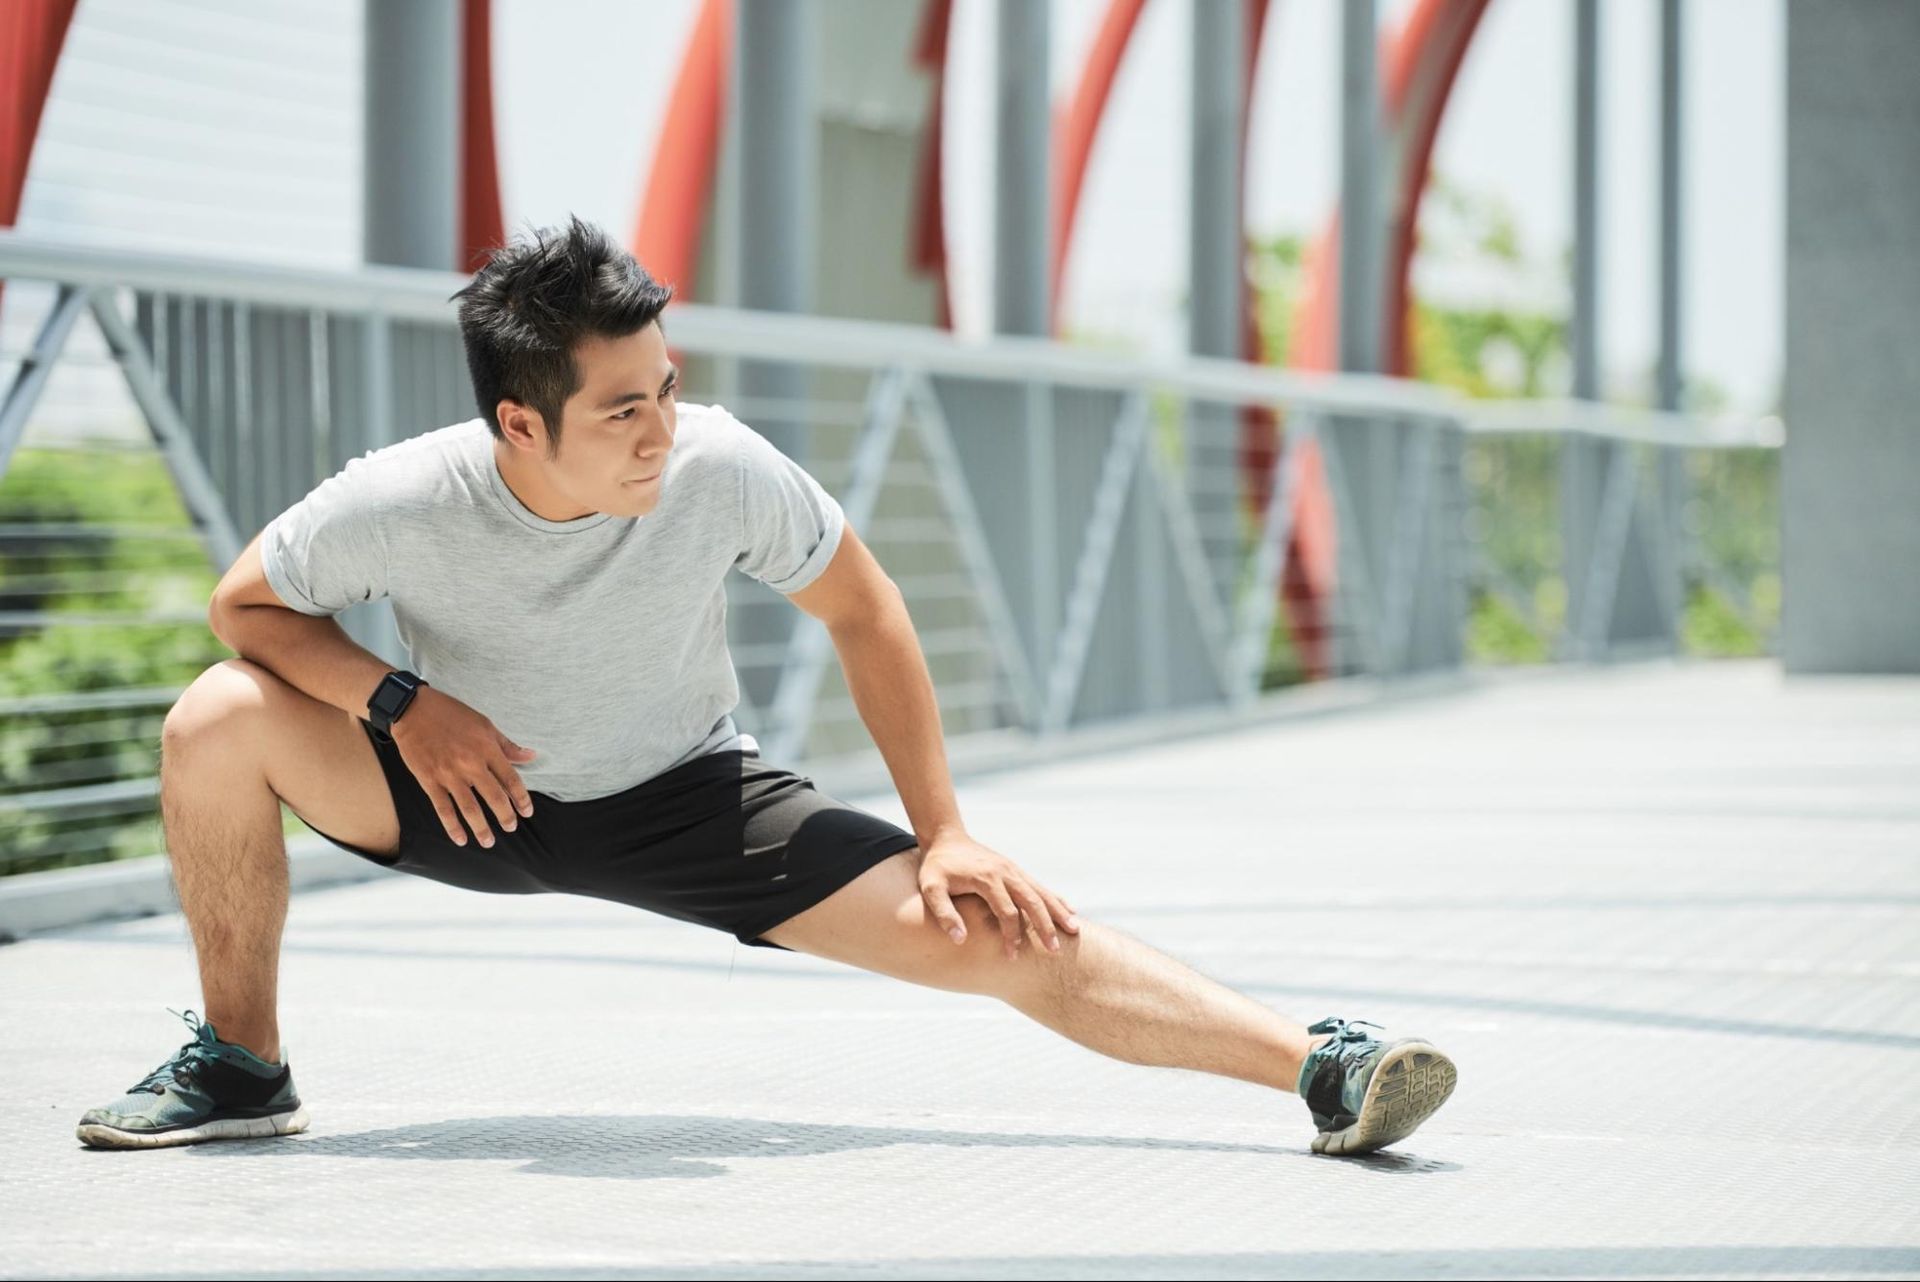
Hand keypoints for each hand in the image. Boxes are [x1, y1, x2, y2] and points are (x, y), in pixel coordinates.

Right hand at [387, 686, 536, 848]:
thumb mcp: (484, 724)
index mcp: (487, 748)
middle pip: (494, 797)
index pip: (511, 779)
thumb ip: (507, 745)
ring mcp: (449, 774)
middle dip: (505, 816)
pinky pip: (443, 809)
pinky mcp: (429, 780)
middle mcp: (470, 764)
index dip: (521, 798)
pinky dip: (452, 826)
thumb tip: (531, 756)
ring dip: (481, 828)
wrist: (412, 709)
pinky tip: (460, 839)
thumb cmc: (451, 714)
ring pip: (470, 808)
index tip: (527, 812)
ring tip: (489, 842)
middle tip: (511, 828)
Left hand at [917, 833, 1079, 960]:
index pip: (1006, 912)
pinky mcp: (1015, 870)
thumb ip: (944, 913)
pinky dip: (1055, 899)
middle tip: (1055, 950)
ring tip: (1074, 931)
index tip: (1012, 956)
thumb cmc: (937, 866)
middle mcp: (1005, 872)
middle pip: (1032, 901)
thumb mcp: (931, 888)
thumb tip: (960, 940)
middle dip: (1045, 926)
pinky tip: (1069, 910)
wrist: (946, 838)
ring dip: (1058, 912)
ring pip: (1041, 892)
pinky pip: (1039, 886)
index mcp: (987, 879)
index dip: (1011, 936)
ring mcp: (1013, 869)